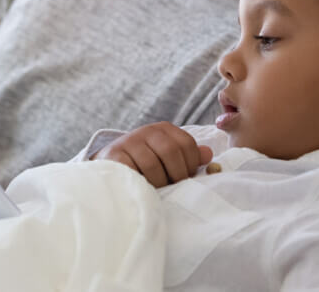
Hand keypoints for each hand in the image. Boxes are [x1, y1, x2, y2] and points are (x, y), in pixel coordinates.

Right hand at [94, 122, 212, 187]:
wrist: (110, 163)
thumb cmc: (144, 163)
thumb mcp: (166, 156)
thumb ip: (187, 156)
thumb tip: (208, 154)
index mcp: (164, 129)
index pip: (187, 144)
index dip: (191, 165)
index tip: (186, 179)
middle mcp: (147, 131)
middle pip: (171, 152)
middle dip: (176, 175)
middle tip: (173, 188)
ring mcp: (129, 142)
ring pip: (152, 164)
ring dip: (158, 182)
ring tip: (157, 190)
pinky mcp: (114, 155)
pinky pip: (133, 170)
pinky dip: (141, 182)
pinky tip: (142, 187)